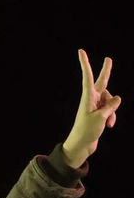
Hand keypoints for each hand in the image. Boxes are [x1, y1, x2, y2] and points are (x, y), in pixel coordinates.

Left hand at [63, 49, 119, 166]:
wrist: (81, 146)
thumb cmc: (87, 131)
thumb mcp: (101, 117)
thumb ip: (110, 105)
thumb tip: (117, 98)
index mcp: (88, 97)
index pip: (88, 76)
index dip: (85, 63)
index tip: (81, 51)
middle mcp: (91, 99)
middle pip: (102, 82)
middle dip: (106, 71)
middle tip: (108, 58)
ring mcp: (96, 106)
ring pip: (111, 101)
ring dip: (113, 111)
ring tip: (108, 122)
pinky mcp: (99, 113)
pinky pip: (111, 110)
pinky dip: (112, 117)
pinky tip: (109, 125)